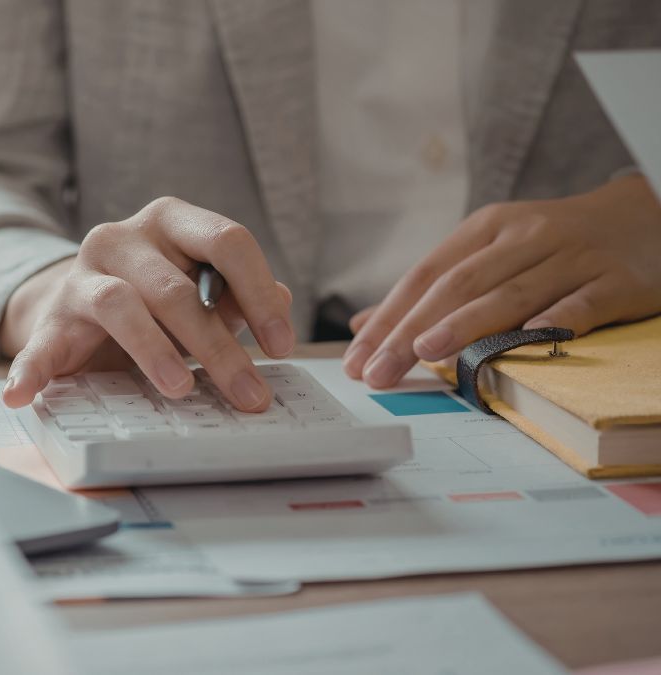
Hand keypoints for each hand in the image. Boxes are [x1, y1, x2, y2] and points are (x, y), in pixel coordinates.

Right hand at [0, 196, 295, 410]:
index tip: (281, 346)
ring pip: (120, 305)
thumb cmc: (156, 301)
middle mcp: (122, 238)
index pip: (225, 240)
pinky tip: (21, 395)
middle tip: (248, 394)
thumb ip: (239, 297)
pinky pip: (36, 346)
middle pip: (177, 287)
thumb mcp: (203, 292)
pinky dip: (29, 372)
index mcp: (170, 222)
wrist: (81, 308)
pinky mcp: (48, 320)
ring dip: (154, 351)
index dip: (260, 291)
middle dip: (219, 346)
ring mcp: (81, 277)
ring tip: (179, 390)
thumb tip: (282, 303)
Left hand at [344, 175, 660, 387]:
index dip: (389, 317)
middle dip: (411, 331)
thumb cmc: (552, 244)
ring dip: (468, 324)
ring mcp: (571, 257)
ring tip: (427, 352)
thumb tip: (365, 324)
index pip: (425, 275)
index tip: (357, 358)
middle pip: (458, 287)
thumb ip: (431, 288)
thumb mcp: (489, 252)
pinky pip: (582, 303)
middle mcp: (524, 237)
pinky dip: (556, 321)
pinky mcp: (615, 280)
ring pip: (512, 293)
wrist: (646, 217)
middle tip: (378, 371)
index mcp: (486, 229)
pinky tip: (529, 340)